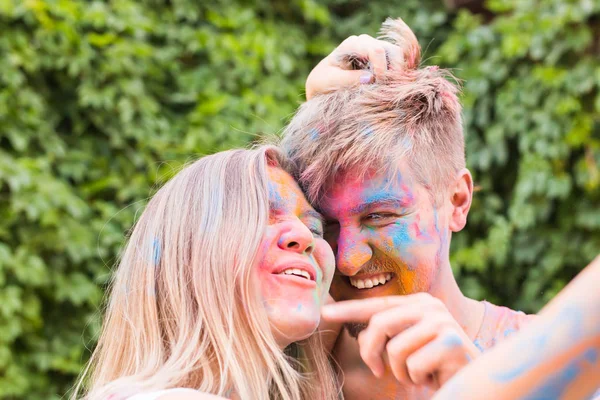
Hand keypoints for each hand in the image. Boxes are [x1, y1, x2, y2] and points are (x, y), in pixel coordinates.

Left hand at [305, 34, 401, 99]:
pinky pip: (400, 66)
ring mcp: (377, 51)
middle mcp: (367, 43)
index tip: (378, 86)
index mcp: (353, 44)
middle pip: (394, 51)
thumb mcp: (330, 82)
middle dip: (395, 72)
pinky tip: (393, 90)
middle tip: (389, 91)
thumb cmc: (323, 83)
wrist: (322, 87)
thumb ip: (348, 79)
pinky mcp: (383, 62)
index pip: (376, 50)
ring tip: (390, 92)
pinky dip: (399, 78)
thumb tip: (370, 78)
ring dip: (399, 76)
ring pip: (400, 58)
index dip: (382, 69)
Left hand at [321, 293, 480, 389]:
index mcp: (417, 303)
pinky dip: (417, 379)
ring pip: (395, 349)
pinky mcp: (452, 341)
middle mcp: (431, 305)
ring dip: (400, 372)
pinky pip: (413, 365)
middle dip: (372, 353)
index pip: (376, 305)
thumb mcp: (404, 346)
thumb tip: (358, 333)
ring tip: (417, 374)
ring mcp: (442, 321)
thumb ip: (384, 334)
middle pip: (379, 324)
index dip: (348, 310)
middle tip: (379, 371)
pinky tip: (433, 378)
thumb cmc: (432, 367)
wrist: (471, 383)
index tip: (325, 313)